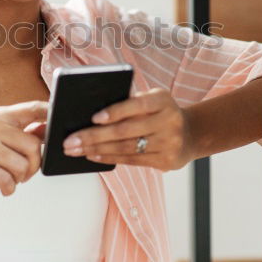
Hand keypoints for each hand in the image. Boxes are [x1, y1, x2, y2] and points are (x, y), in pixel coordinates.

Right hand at [0, 100, 48, 217]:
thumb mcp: (12, 147)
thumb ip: (31, 134)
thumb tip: (51, 126)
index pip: (31, 108)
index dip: (49, 112)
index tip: (63, 116)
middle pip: (33, 144)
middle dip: (34, 164)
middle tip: (23, 172)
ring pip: (22, 164)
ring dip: (20, 178)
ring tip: (8, 177)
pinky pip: (6, 179)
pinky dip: (9, 188)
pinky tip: (2, 186)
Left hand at [61, 87, 191, 171]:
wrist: (190, 134)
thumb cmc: (160, 113)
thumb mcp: (152, 100)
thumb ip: (131, 103)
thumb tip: (92, 115)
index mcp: (162, 100)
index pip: (136, 105)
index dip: (115, 112)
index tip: (93, 118)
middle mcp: (168, 121)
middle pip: (126, 131)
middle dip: (94, 136)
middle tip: (70, 141)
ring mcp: (169, 143)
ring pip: (126, 148)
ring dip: (96, 150)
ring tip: (75, 150)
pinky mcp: (165, 161)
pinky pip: (132, 160)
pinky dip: (109, 158)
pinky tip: (92, 155)